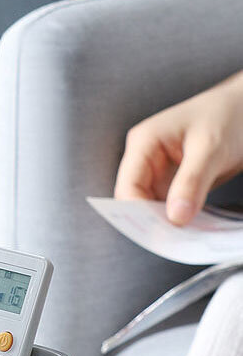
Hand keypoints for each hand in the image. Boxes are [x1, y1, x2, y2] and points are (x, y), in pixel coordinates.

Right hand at [115, 71, 242, 224]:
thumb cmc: (228, 115)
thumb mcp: (211, 148)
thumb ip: (191, 182)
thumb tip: (175, 218)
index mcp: (144, 142)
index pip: (127, 186)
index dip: (138, 213)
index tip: (160, 233)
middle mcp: (146, 158)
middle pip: (135, 200)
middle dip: (152, 220)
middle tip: (174, 240)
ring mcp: (160, 171)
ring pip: (152, 207)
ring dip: (166, 222)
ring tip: (186, 236)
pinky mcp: (175, 181)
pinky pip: (170, 206)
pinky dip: (179, 218)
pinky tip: (192, 227)